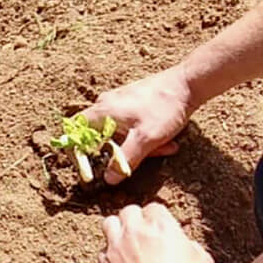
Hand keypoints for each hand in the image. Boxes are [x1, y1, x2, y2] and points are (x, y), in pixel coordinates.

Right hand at [83, 65, 194, 184]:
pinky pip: (132, 126)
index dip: (77, 151)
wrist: (187, 84)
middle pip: (102, 136)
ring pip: (121, 133)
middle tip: (143, 158)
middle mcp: (106, 104)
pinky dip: (146, 136)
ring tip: (163, 146)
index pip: (75, 131)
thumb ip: (125, 160)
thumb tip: (108, 179)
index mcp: (102, 111)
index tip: (88, 167)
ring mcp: (120, 102)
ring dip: (140, 145)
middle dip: (122, 152)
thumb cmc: (164, 107)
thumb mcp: (145, 139)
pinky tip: (166, 139)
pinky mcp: (133, 103)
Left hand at [99, 203, 213, 262]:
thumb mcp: (202, 260)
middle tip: (142, 234)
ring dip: (117, 230)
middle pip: (129, 211)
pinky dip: (110, 255)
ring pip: (110, 223)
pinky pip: (103, 251)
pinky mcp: (105, 262)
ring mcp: (116, 244)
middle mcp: (135, 229)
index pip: (154, 208)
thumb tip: (184, 245)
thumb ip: (190, 244)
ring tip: (125, 242)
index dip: (158, 219)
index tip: (160, 229)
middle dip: (136, 220)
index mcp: (160, 224)